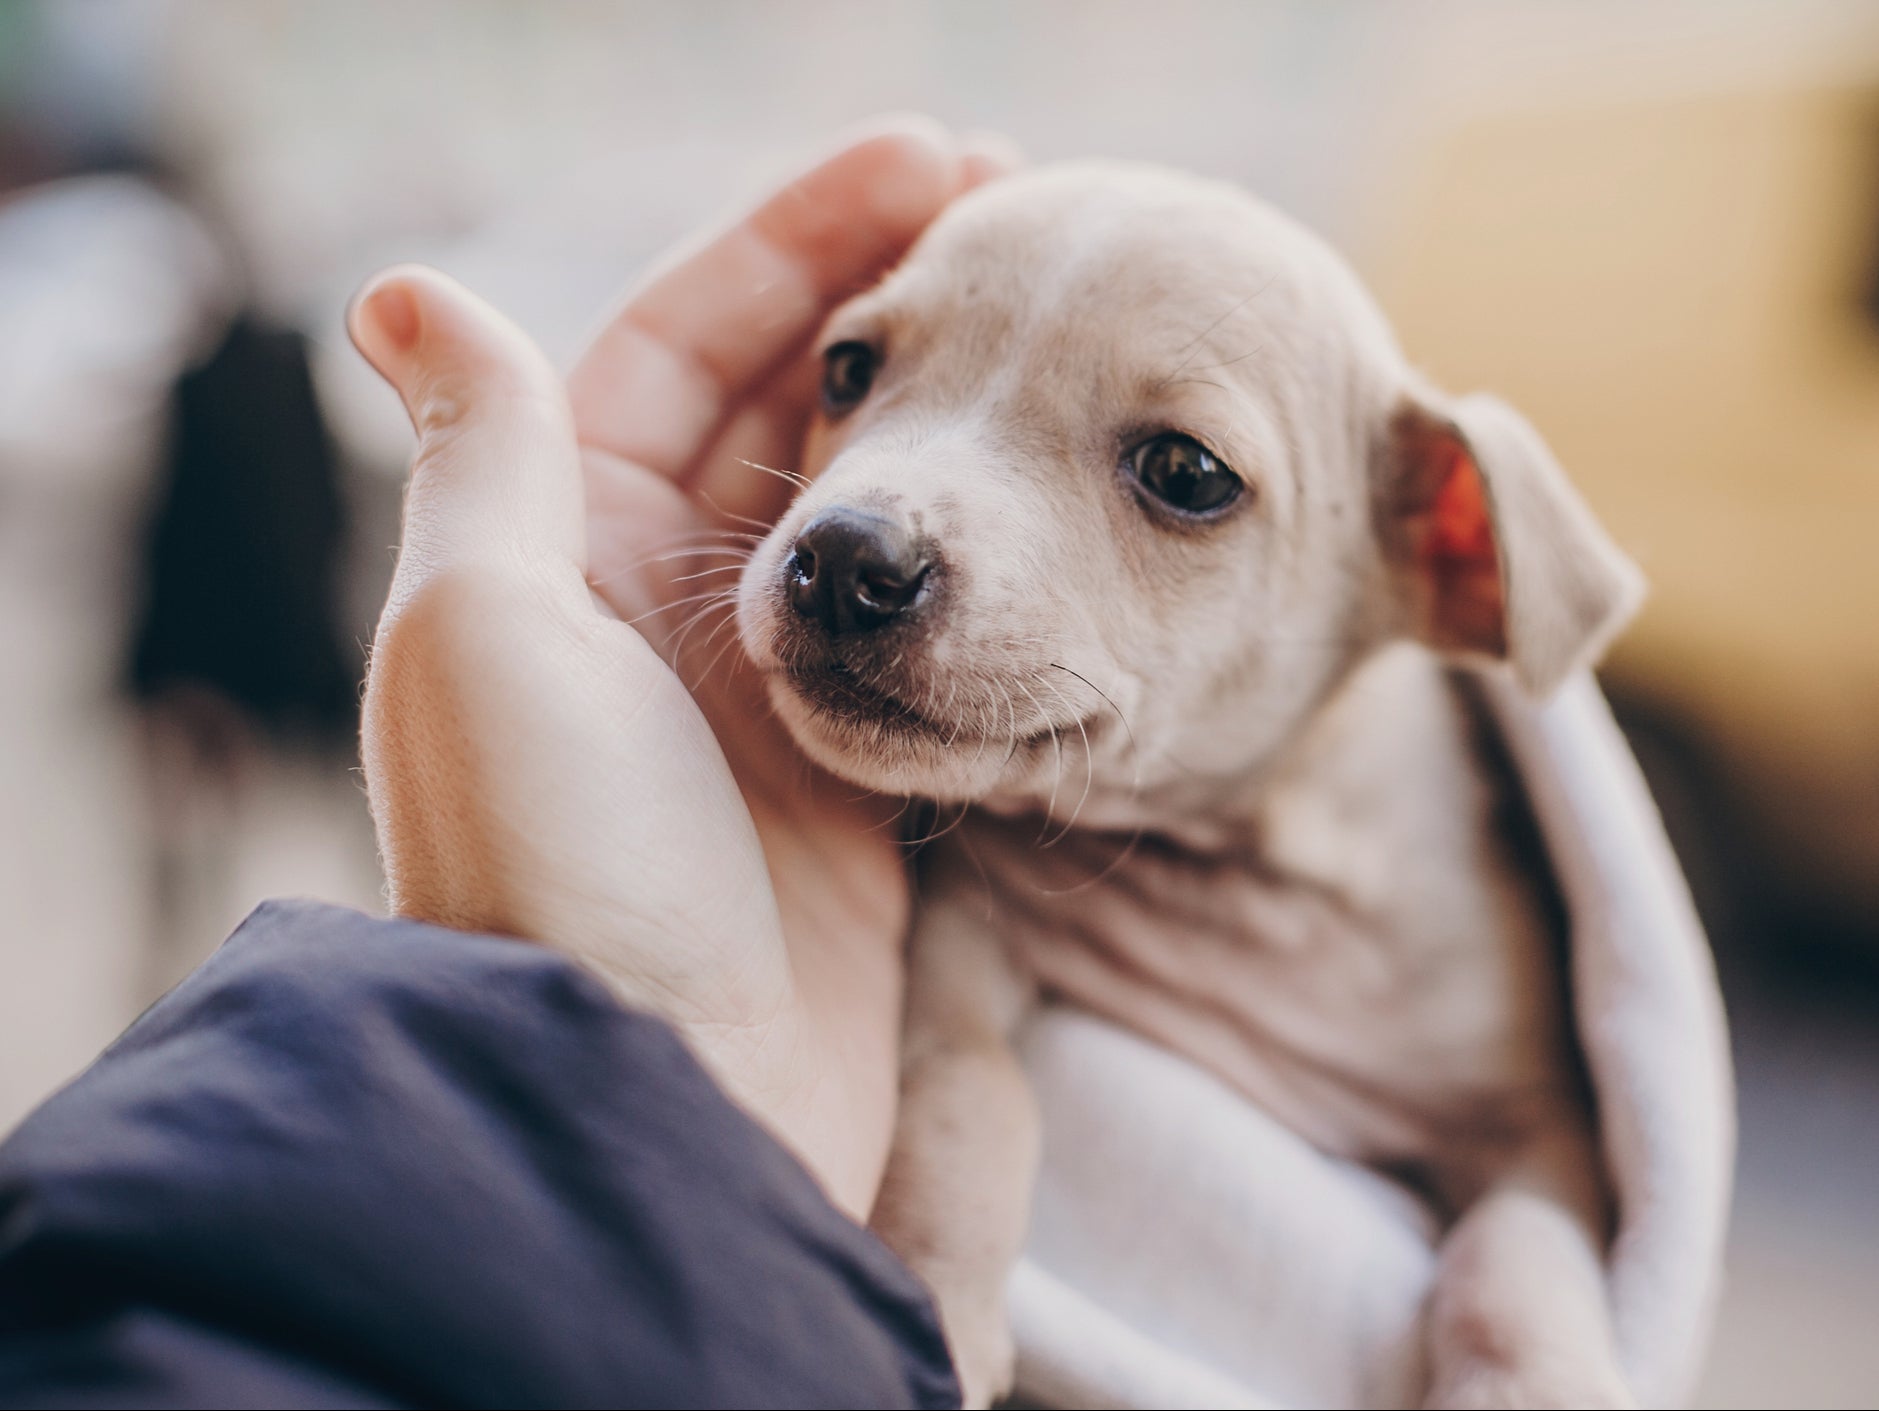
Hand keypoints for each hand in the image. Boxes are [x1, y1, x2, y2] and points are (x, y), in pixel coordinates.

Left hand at [349, 120, 1013, 1218]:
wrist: (667, 1095)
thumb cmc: (561, 864)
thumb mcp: (484, 629)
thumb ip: (484, 452)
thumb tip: (401, 288)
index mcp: (558, 548)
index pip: (683, 345)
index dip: (798, 241)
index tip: (929, 154)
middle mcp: (653, 611)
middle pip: (787, 409)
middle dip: (890, 302)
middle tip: (1019, 206)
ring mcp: (763, 692)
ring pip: (868, 508)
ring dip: (943, 407)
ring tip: (1049, 315)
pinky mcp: (854, 772)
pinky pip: (921, 622)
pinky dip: (973, 545)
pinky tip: (1041, 480)